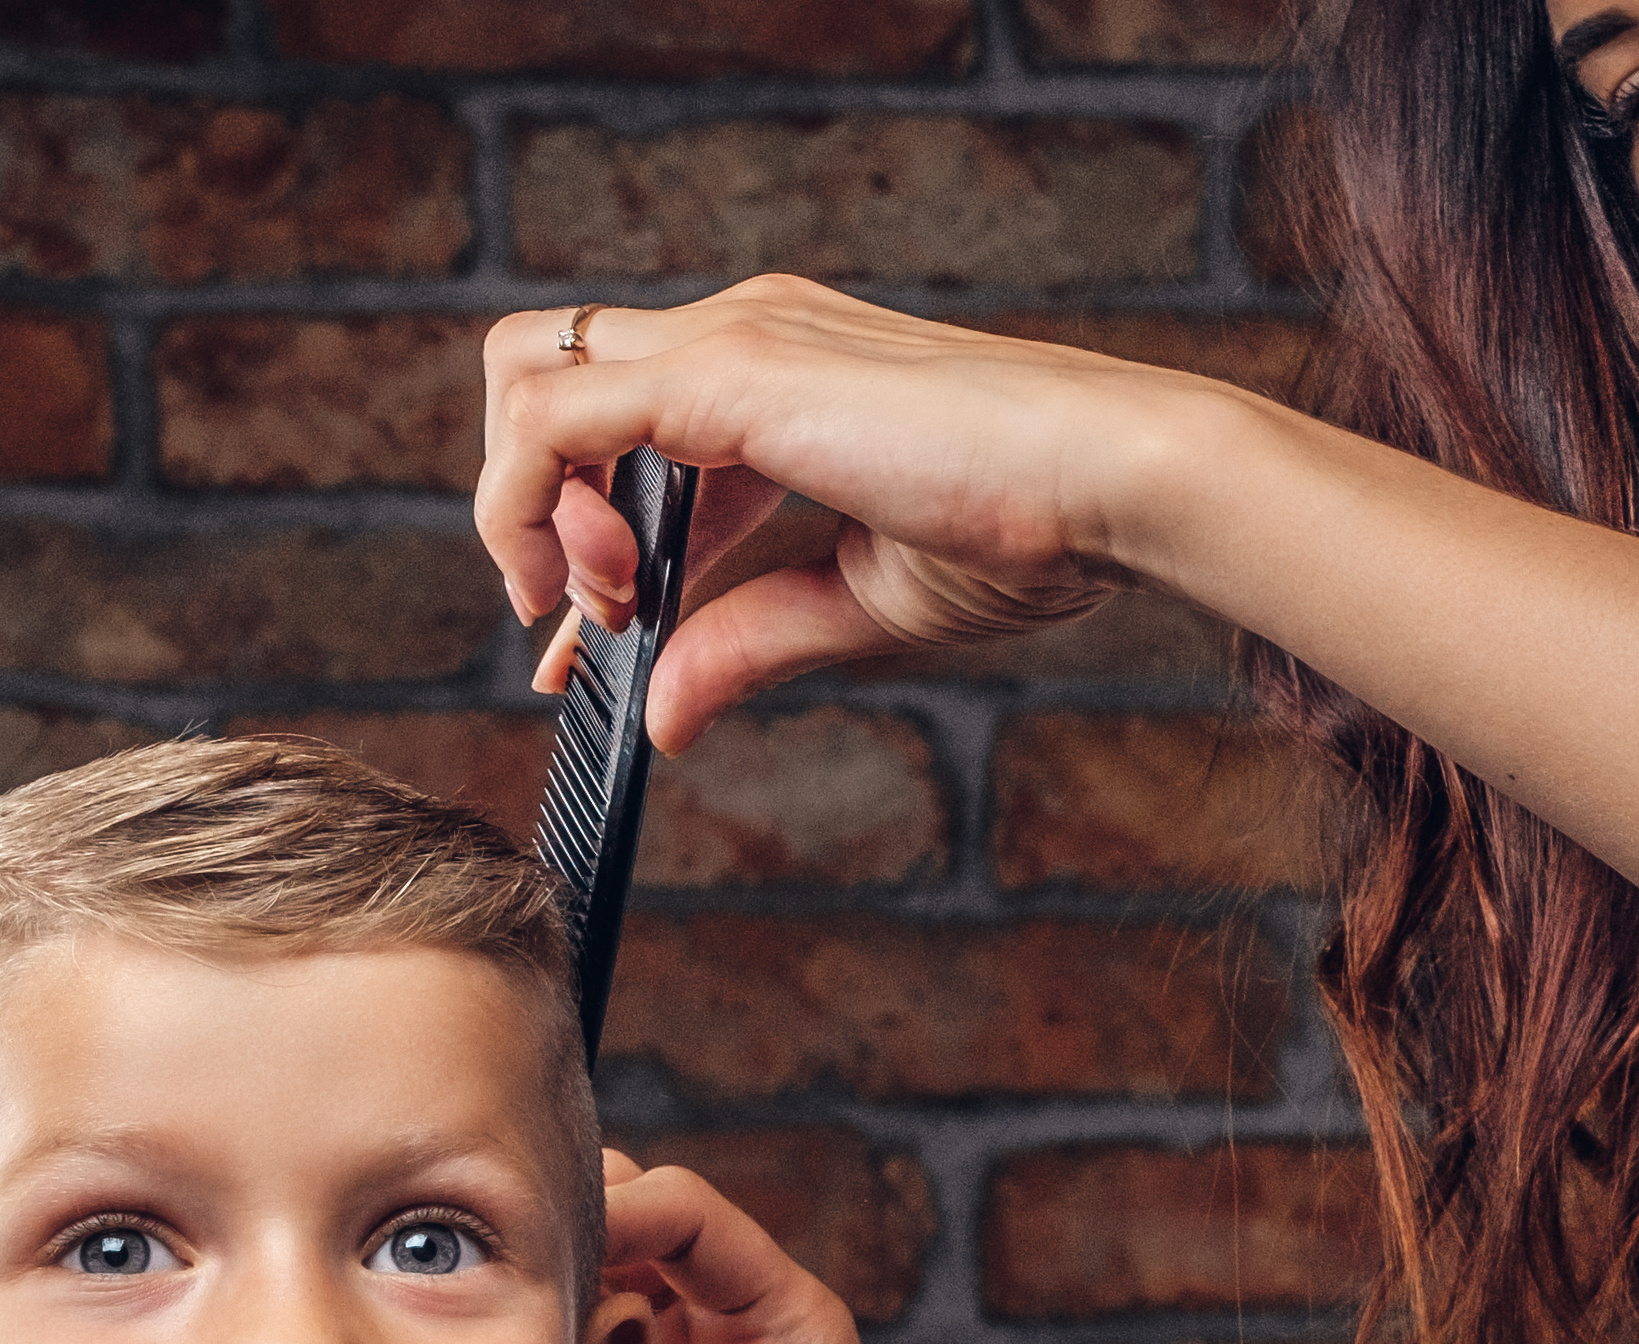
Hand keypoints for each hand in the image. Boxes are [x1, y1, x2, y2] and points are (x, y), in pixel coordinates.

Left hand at [478, 280, 1217, 744]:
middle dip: (526, 499)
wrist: (1112, 485)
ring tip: (620, 604)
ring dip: (528, 509)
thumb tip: (662, 717)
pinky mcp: (727, 370)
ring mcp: (728, 337)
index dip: (567, 531)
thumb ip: (748, 642)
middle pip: (542, 367)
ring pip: (526, 374)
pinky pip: (553, 418)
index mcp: (770, 370)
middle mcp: (736, 332)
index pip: (609, 418)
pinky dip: (538, 509)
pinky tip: (617, 590)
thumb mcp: (855, 603)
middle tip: (598, 611)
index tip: (587, 643)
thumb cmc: (1032, 531)